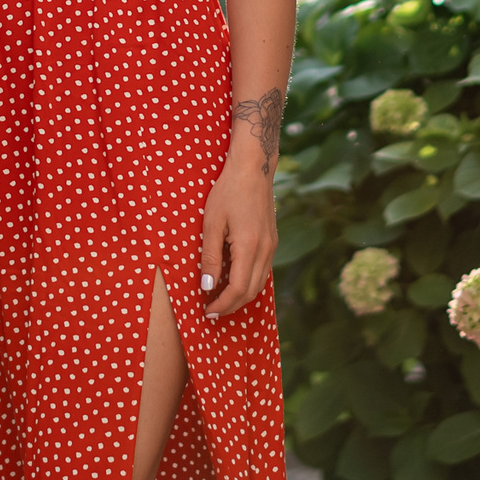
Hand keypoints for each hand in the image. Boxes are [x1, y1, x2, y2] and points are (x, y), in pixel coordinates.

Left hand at [199, 143, 276, 318]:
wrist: (253, 169)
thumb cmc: (228, 191)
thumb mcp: (211, 223)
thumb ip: (210, 257)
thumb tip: (207, 287)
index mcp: (249, 247)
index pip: (238, 289)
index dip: (223, 304)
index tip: (207, 311)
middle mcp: (265, 250)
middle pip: (251, 292)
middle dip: (232, 306)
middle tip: (212, 311)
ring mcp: (272, 246)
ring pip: (259, 283)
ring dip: (241, 296)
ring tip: (221, 300)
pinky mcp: (272, 241)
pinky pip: (262, 271)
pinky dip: (249, 282)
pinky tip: (234, 280)